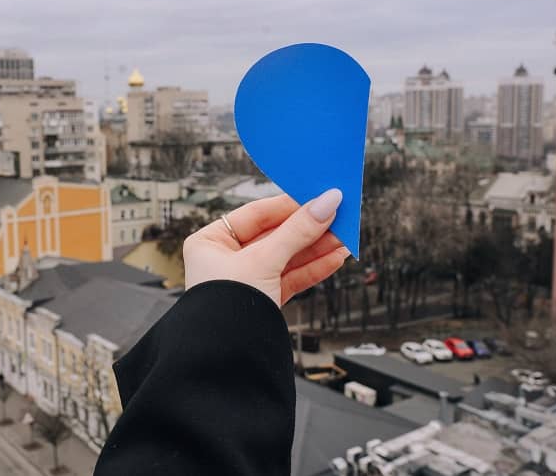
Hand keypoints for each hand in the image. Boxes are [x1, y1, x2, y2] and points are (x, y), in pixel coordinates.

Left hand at [182, 190, 349, 307]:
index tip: (318, 196)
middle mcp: (226, 259)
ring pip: (288, 257)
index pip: (256, 214)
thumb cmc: (223, 308)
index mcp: (211, 242)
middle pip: (275, 235)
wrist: (225, 360)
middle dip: (309, 227)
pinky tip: (335, 257)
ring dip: (317, 246)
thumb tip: (326, 203)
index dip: (290, 205)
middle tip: (338, 215)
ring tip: (345, 235)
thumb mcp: (263, 260)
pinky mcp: (264, 300)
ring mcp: (246, 281)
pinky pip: (292, 277)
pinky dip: (314, 268)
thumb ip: (298, 231)